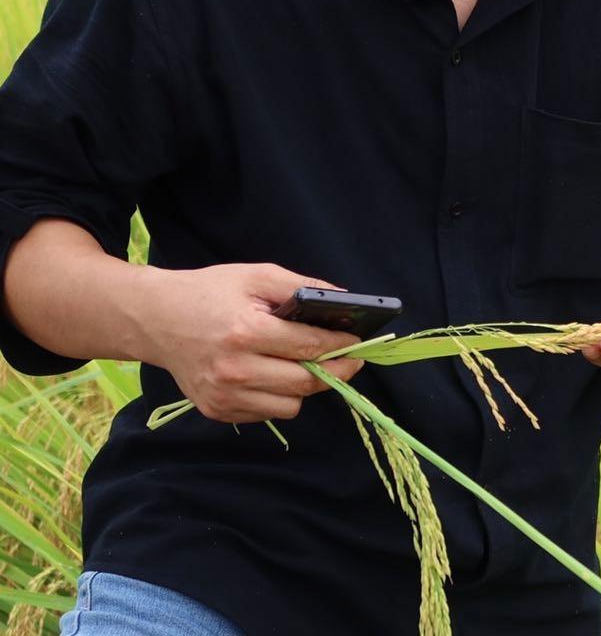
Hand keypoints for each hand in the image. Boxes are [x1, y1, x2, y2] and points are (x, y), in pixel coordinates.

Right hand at [134, 262, 366, 423]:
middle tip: (351, 360)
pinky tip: (274, 374)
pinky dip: (278, 397)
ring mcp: (223, 396)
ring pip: (290, 405)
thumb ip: (301, 287)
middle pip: (305, 383)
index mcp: (245, 333)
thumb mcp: (256, 276)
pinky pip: (266, 413)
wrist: (154, 319)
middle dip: (336, 371)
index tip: (358, 342)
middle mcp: (234, 371)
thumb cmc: (208, 292)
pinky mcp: (216, 411)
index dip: (340, 345)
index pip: (309, 346)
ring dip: (306, 387)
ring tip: (307, 365)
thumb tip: (344, 298)